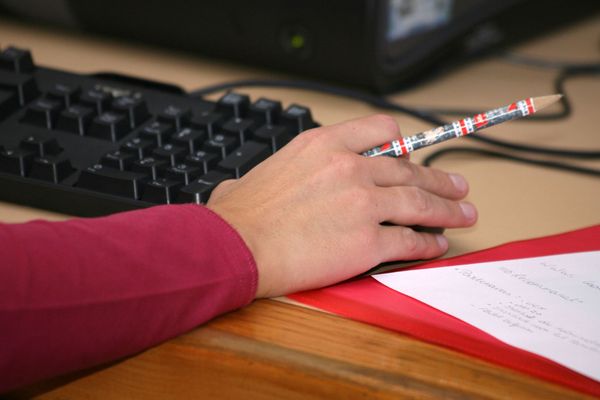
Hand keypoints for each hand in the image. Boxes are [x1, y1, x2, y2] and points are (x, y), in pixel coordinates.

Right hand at [207, 115, 476, 297]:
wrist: (237, 246)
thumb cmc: (243, 215)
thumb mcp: (267, 168)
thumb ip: (289, 165)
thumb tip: (281, 174)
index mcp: (325, 145)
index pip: (381, 131)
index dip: (402, 145)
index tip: (411, 157)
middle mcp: (350, 168)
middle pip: (409, 170)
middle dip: (439, 180)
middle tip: (457, 187)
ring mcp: (363, 204)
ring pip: (419, 203)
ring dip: (446, 210)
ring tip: (463, 214)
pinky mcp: (368, 242)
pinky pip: (410, 240)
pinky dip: (428, 243)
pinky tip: (436, 243)